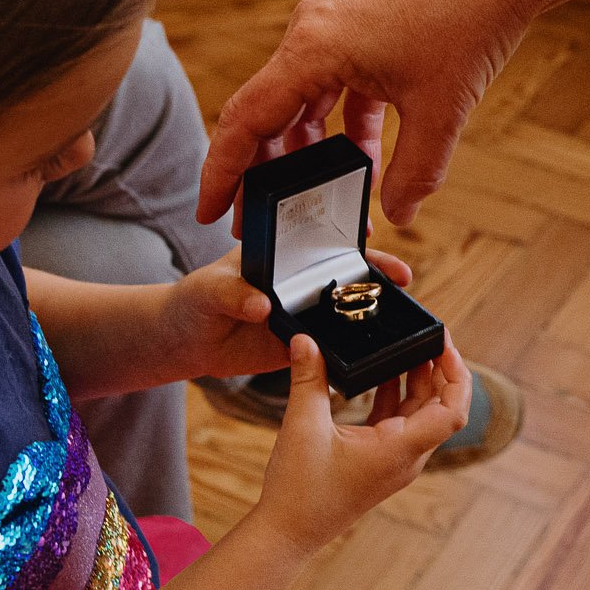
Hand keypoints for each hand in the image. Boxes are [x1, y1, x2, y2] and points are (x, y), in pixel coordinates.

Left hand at [159, 248, 415, 380]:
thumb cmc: (195, 300)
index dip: (350, 238)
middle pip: (346, 275)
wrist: (188, 342)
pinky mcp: (301, 347)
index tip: (372, 235)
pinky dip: (347, 351)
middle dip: (377, 275)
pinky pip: (329, 349)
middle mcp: (300, 283)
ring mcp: (304, 314)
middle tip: (401, 277)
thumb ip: (233, 292)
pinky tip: (366, 353)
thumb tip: (261, 305)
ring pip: (345, 313)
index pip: (321, 241)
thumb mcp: (208, 288)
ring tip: (395, 319)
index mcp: (282, 256)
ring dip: (369, 316)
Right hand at [198, 0, 537, 229]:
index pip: (246, 120)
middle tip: (260, 217)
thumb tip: (397, 214)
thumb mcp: (440, 111)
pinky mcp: (360, 23)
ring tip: (316, 193)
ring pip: (301, 98)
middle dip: (264, 169)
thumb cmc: (468, 17)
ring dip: (308, 147)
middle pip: (267, 112)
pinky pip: (333, 82)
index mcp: (312, 48)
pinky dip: (342, 121)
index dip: (222, 172)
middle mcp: (311, 32)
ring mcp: (334, 24)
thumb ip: (414, 173)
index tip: (208, 210)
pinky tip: (364, 155)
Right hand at [252, 332, 473, 553]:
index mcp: (400, 449)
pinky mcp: (379, 462)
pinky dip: (395, 397)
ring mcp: (394, 461)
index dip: (456, 375)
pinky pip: (399, 423)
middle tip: (426, 337)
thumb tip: (304, 339)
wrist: (288, 533)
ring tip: (407, 348)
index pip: (452, 411)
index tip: (445, 345)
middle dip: (438, 370)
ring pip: (420, 415)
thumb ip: (308, 378)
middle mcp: (406, 457)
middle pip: (440, 408)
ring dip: (417, 382)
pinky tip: (381, 375)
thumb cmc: (300, 491)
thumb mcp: (302, 426)